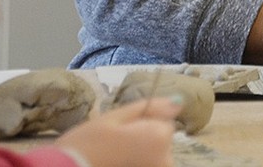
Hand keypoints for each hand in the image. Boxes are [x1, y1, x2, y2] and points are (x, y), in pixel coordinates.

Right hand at [55, 98, 178, 166]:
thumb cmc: (84, 146)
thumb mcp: (113, 118)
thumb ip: (148, 109)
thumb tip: (177, 102)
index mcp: (159, 138)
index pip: (164, 124)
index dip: (142, 125)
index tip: (120, 132)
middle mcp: (165, 161)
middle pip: (160, 145)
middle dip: (142, 143)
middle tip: (113, 148)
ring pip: (153, 160)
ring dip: (138, 158)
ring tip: (111, 161)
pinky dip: (132, 166)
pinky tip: (114, 166)